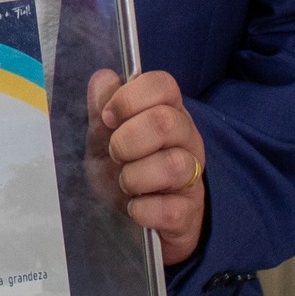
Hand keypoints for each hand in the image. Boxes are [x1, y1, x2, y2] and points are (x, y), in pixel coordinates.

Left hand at [86, 69, 206, 265]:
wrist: (137, 217)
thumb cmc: (123, 166)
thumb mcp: (104, 134)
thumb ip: (101, 106)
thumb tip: (104, 78)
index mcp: (167, 111)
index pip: (163, 84)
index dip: (130, 97)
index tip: (108, 118)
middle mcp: (187, 138)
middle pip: (166, 121)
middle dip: (127, 139)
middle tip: (115, 154)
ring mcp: (193, 175)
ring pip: (174, 165)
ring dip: (135, 176)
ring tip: (125, 183)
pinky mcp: (189, 211)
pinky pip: (171, 209)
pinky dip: (143, 209)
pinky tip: (134, 208)